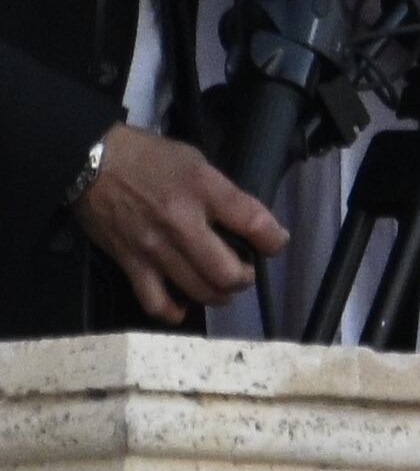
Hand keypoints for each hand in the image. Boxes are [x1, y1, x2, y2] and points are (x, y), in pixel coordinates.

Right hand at [74, 126, 284, 321]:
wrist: (93, 163)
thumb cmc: (151, 158)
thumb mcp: (197, 163)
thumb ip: (222, 194)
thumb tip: (245, 223)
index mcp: (204, 191)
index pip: (254, 223)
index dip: (274, 241)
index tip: (275, 244)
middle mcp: (182, 224)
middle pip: (226, 271)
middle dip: (245, 278)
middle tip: (245, 272)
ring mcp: (154, 249)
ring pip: (198, 291)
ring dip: (219, 295)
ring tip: (222, 287)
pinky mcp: (130, 264)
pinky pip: (155, 302)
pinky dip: (174, 312)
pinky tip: (185, 307)